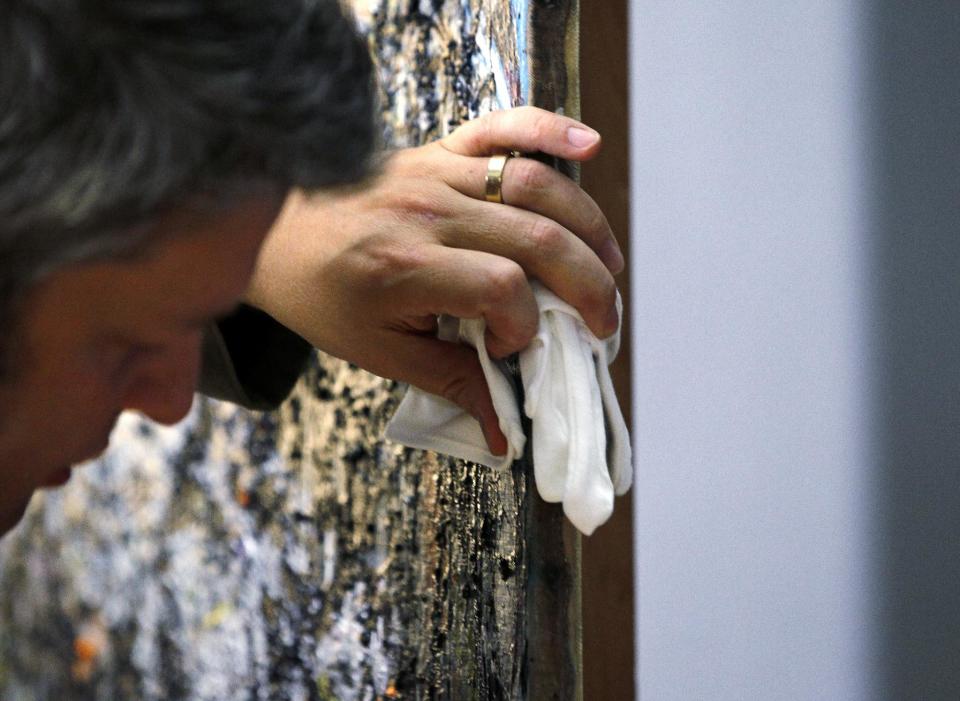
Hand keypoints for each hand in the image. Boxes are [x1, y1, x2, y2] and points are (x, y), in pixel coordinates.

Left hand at [246, 106, 622, 454]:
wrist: (273, 234)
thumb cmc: (322, 297)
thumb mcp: (378, 354)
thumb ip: (452, 384)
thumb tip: (505, 439)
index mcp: (406, 267)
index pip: (501, 289)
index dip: (523, 328)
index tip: (509, 350)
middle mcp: (428, 211)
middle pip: (538, 238)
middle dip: (586, 287)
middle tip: (603, 324)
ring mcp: (436, 172)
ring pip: (536, 186)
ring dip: (589, 226)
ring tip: (610, 267)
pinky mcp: (438, 150)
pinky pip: (502, 128)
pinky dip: (549, 129)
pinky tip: (587, 144)